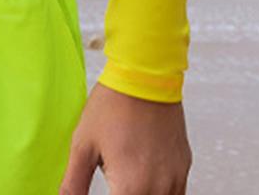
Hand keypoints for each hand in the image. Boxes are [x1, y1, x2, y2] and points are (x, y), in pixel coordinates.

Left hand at [59, 82, 191, 193]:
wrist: (143, 75)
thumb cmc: (112, 105)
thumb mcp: (83, 144)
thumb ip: (74, 182)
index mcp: (131, 187)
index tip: (104, 190)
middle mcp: (159, 188)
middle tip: (112, 183)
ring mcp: (175, 178)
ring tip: (125, 181)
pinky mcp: (183, 167)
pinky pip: (176, 194)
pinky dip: (159, 193)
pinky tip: (142, 180)